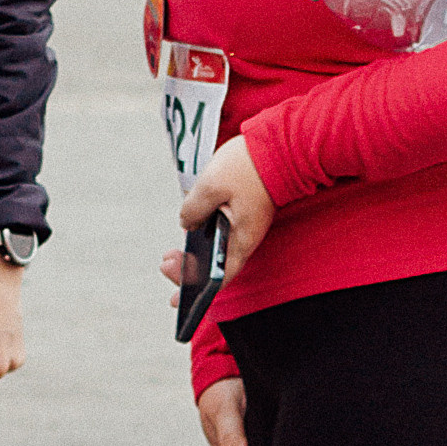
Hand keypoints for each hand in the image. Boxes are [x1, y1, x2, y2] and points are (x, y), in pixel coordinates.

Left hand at [161, 136, 276, 293]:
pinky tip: (192, 227)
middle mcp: (246, 237)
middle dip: (189, 269)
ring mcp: (248, 224)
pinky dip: (206, 235)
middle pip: (217, 265)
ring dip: (195, 253)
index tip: (177, 301)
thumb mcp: (210, 186)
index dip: (198, 290)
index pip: (220, 276)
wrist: (280, 144)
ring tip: (173, 253)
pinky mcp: (247, 211)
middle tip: (166, 263)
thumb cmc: (248, 166)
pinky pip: (224, 233)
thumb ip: (193, 209)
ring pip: (219, 249)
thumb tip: (186, 224)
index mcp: (241, 238)